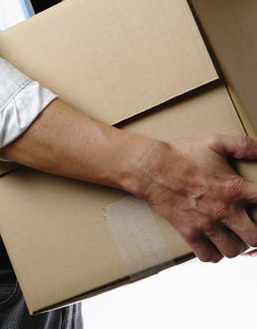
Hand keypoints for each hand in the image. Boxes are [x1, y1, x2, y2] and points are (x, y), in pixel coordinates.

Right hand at [134, 135, 256, 262]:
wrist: (150, 168)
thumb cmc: (181, 154)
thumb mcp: (215, 142)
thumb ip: (244, 145)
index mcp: (234, 188)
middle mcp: (224, 210)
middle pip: (255, 238)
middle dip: (255, 235)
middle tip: (249, 227)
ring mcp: (205, 224)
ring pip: (233, 251)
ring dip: (235, 245)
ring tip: (232, 237)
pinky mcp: (188, 232)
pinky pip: (208, 256)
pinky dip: (213, 254)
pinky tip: (213, 244)